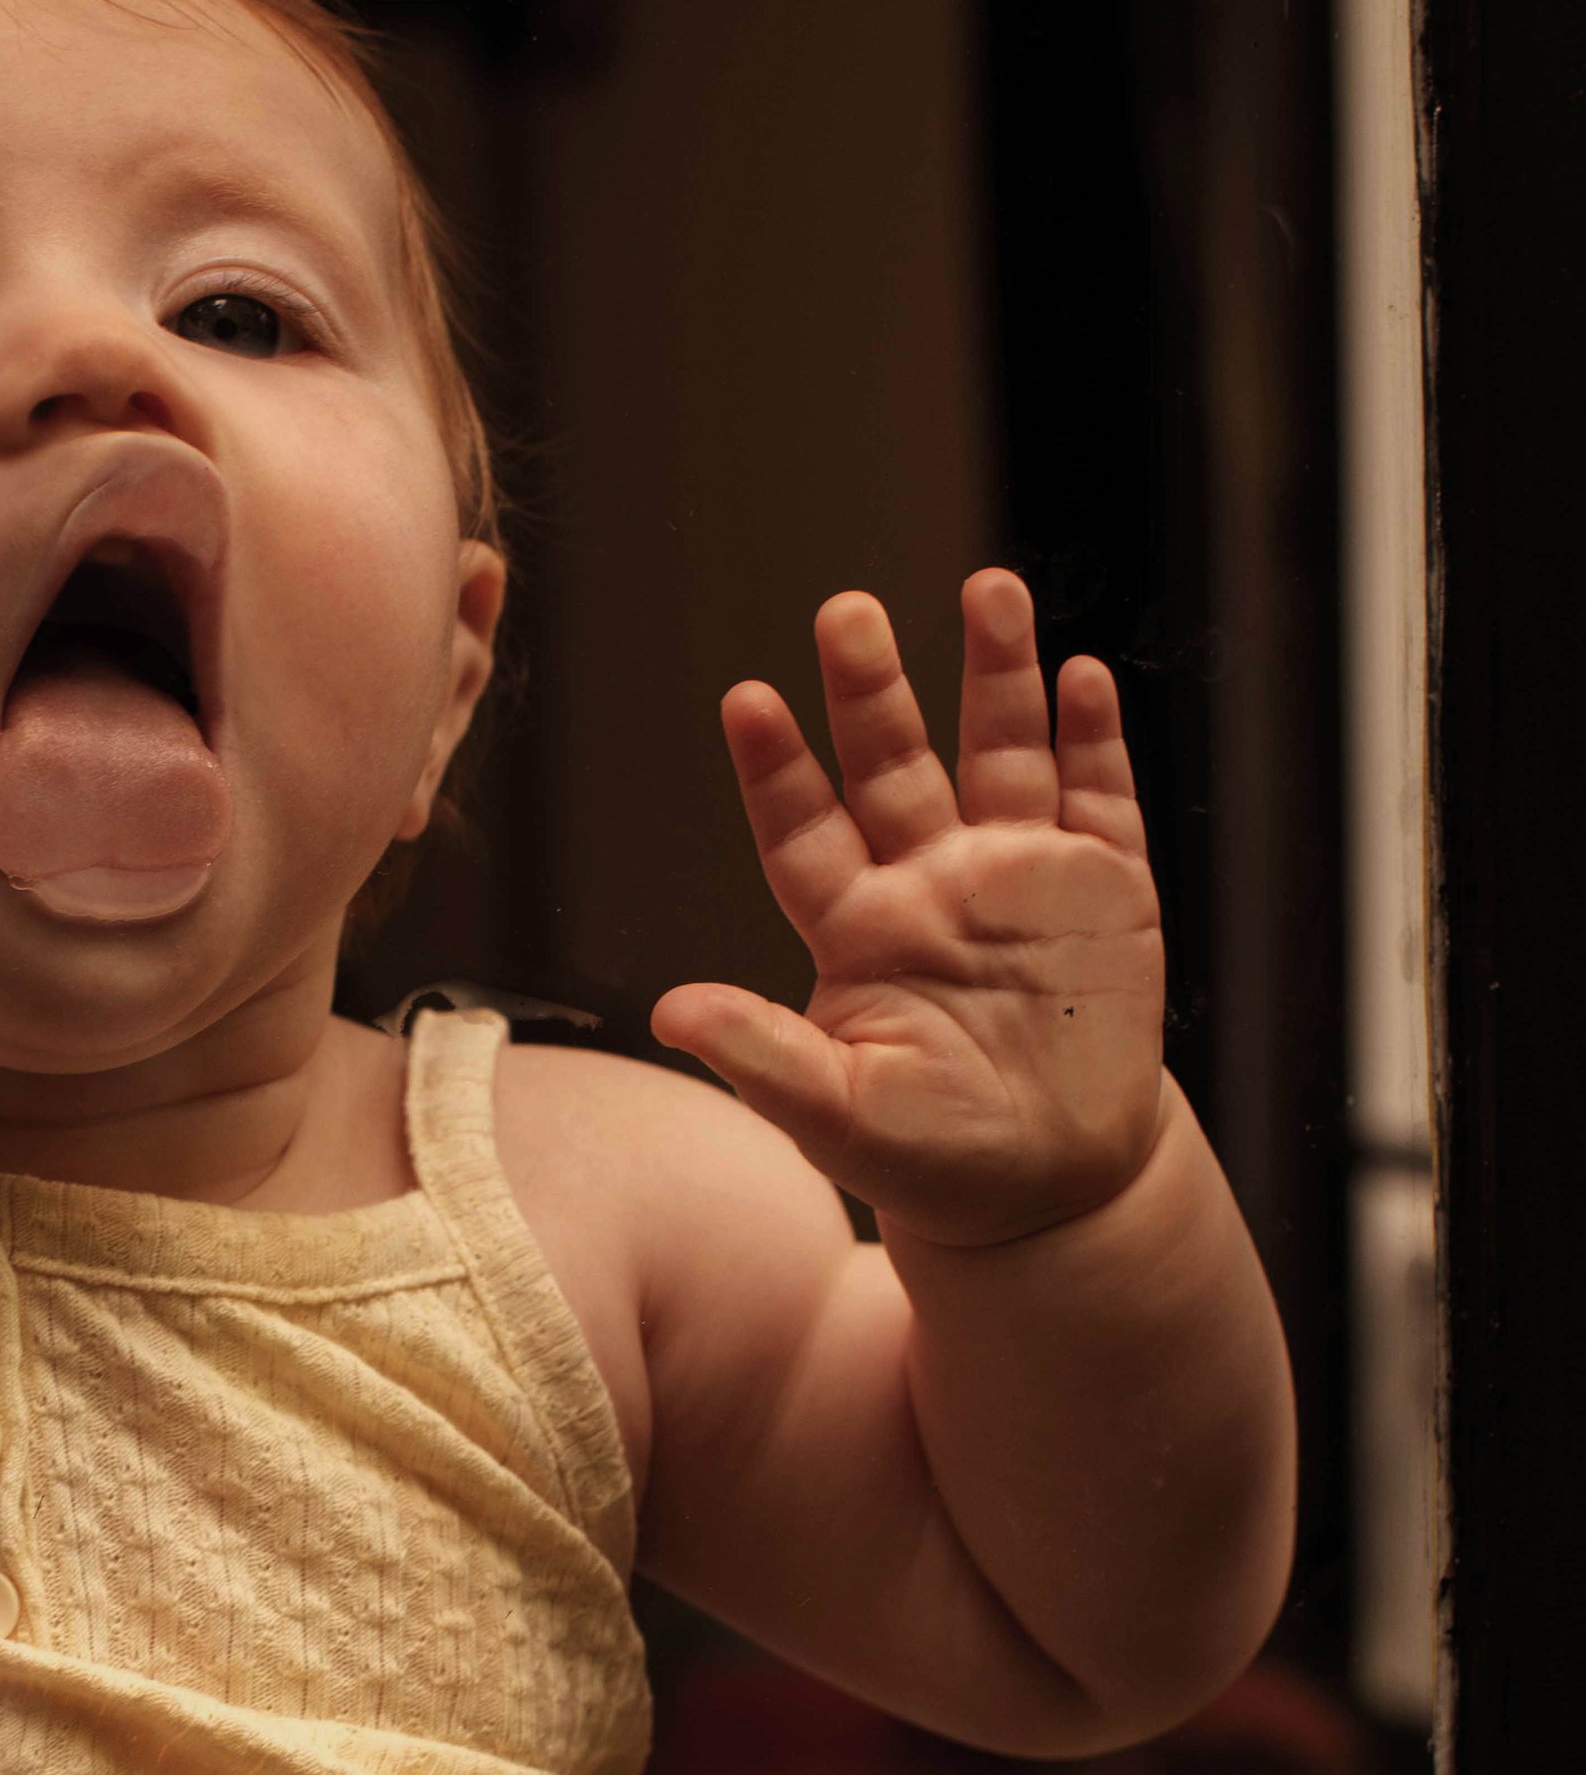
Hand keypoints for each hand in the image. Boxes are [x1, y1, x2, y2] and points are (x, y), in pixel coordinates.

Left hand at [651, 570, 1165, 1247]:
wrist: (1052, 1185)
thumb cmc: (930, 1156)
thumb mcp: (838, 1117)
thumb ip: (762, 1056)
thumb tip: (669, 1013)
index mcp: (858, 927)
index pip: (804, 830)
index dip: (777, 768)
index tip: (745, 700)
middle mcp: (932, 879)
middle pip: (894, 765)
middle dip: (873, 689)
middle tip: (845, 611)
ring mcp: (1020, 874)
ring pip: (1001, 752)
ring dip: (997, 673)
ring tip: (988, 588)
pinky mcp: (1106, 890)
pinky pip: (1099, 798)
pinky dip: (1092, 740)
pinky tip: (1080, 678)